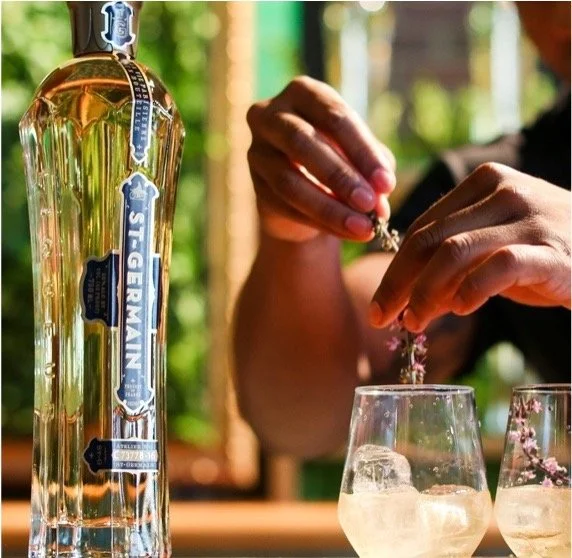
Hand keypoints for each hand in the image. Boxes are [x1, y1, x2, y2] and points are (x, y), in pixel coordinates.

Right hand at [246, 76, 395, 242]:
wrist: (306, 188)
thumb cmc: (340, 158)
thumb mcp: (361, 157)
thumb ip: (372, 171)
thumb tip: (379, 203)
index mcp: (304, 93)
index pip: (334, 116)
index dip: (363, 152)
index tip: (387, 185)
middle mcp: (271, 115)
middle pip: (303, 143)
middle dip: (341, 177)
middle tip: (370, 205)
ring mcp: (257, 150)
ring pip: (289, 181)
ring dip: (329, 207)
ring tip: (362, 228)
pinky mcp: (255, 184)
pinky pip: (284, 206)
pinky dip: (319, 222)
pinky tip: (345, 232)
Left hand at [370, 163, 571, 331]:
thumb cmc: (546, 251)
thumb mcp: (495, 244)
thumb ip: (453, 257)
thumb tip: (404, 295)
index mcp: (484, 183)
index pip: (423, 228)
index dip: (394, 269)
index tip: (380, 304)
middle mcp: (504, 191)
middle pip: (429, 240)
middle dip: (398, 283)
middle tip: (382, 317)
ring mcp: (529, 218)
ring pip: (454, 253)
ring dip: (425, 293)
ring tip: (414, 321)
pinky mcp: (551, 250)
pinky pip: (498, 267)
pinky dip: (471, 290)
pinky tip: (460, 309)